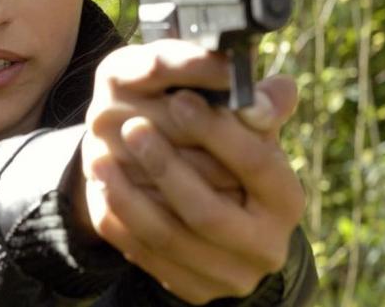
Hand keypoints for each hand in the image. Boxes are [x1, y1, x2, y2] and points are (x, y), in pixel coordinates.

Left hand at [76, 41, 303, 303]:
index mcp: (286, 200)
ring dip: (127, 195)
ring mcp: (230, 276)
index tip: (178, 99)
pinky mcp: (195, 291)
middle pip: (207, 211)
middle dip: (164, 167)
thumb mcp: (248, 128)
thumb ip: (256, 102)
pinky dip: (119, 221)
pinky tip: (100, 187)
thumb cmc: (229, 156)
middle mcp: (266, 246)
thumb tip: (253, 97)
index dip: (215, 131)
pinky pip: (145, 257)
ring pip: (168, 237)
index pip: (255, 165)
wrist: (218, 218)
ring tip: (99, 156)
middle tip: (131, 127)